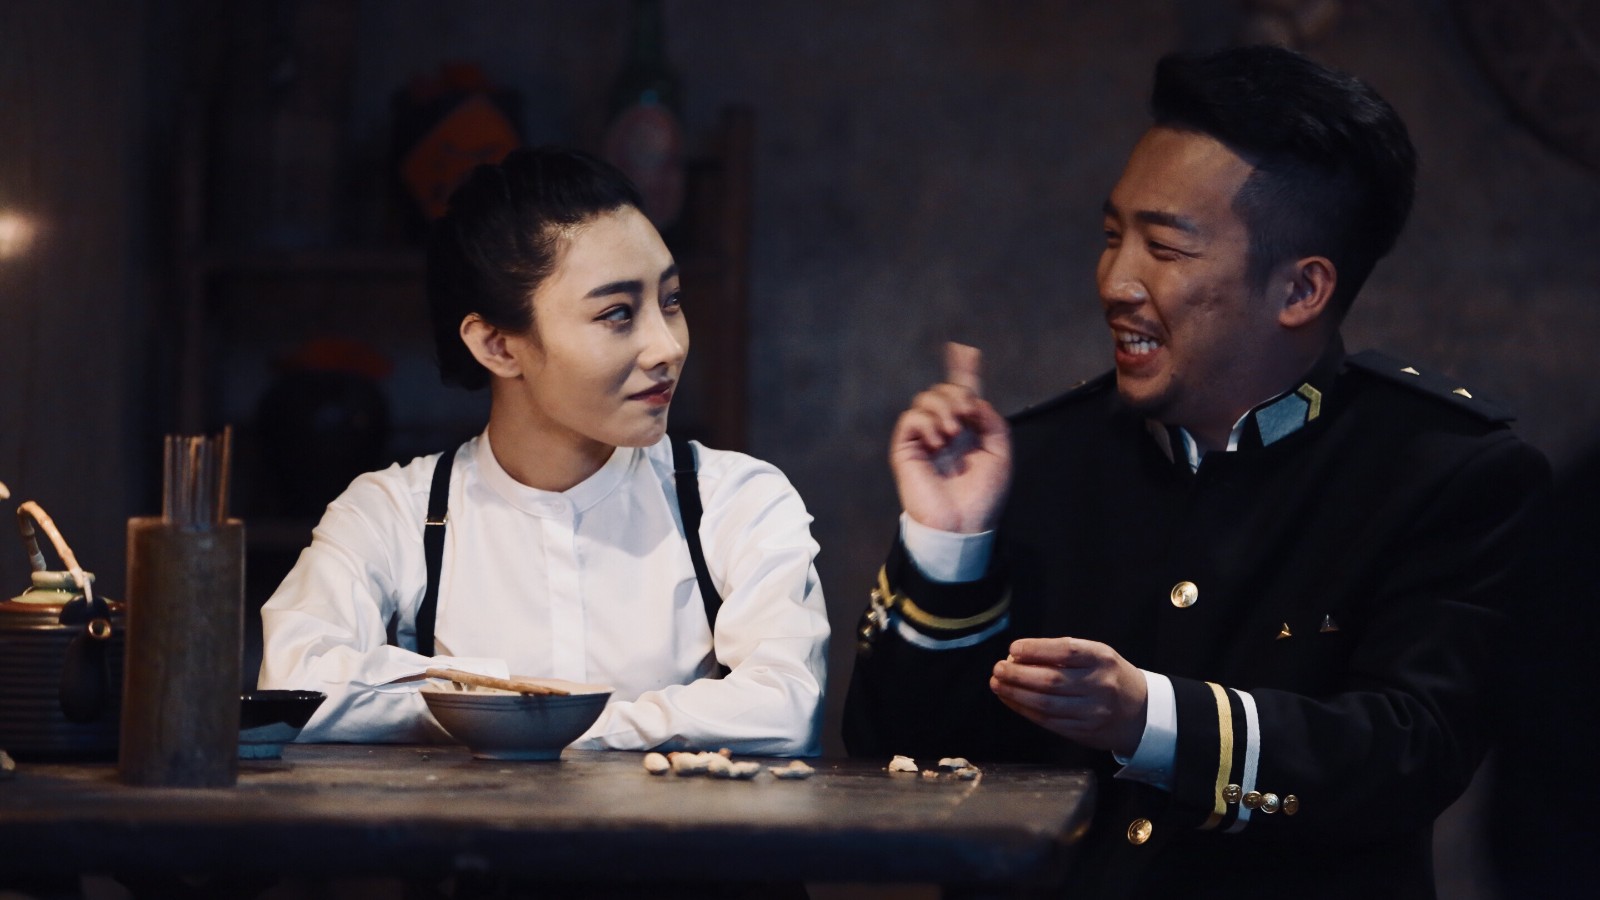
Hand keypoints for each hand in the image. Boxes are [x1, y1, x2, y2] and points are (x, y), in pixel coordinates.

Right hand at [890, 342, 1011, 532]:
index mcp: (967, 432)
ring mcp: (924, 439)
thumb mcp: (1000, 452)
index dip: (963, 371)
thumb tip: (972, 398)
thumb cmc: (983, 495)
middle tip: (966, 414)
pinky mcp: (906, 449)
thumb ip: (990, 420)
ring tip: (953, 433)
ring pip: (925, 399)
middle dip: (957, 392)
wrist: (962, 523)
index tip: (964, 350)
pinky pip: (911, 418)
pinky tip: (938, 441)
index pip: (962, 395)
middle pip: (944, 390)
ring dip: (943, 407)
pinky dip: (926, 422)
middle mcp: (944, 431)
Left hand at [990, 637, 1147, 756]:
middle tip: (998, 668)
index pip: (1065, 651)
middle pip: (1051, 680)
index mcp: (1102, 659)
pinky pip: (1048, 721)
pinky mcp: (1084, 731)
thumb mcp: (1096, 655)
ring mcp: (1092, 711)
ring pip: (1046, 704)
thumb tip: (1018, 656)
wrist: (1140, 712)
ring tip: (998, 684)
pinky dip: (1025, 710)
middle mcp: (1099, 685)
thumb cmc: (1109, 676)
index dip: (1035, 650)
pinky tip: (1011, 700)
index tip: (1013, 648)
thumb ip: (1062, 654)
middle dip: (1017, 674)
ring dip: (1015, 694)